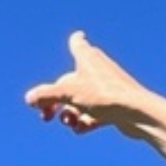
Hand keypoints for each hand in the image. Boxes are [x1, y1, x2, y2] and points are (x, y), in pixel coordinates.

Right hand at [24, 31, 165, 163]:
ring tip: (69, 122)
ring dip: (69, 114)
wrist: (136, 113)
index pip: (79, 44)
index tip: (78, 36)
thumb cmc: (104, 94)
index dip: (76, 41)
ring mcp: (106, 89)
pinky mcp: (114, 107)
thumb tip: (29, 99)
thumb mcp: (67, 93)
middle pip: (69, 82)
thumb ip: (45, 95)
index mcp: (88, 58)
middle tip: (44, 116)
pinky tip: (81, 129)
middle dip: (54, 100)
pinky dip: (84, 122)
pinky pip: (93, 114)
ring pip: (80, 101)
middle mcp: (98, 70)